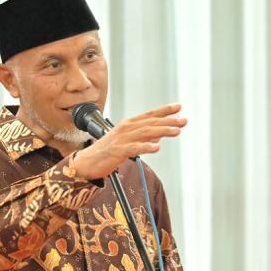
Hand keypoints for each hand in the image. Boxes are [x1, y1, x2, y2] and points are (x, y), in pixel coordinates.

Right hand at [72, 104, 186, 179]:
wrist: (86, 163)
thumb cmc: (106, 152)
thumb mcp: (127, 142)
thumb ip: (143, 138)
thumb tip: (158, 136)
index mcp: (128, 124)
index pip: (149, 114)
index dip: (164, 110)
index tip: (179, 107)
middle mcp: (126, 128)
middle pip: (151, 122)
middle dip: (169, 120)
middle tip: (184, 120)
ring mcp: (121, 139)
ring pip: (145, 132)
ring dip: (162, 131)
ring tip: (176, 131)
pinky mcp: (117, 151)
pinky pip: (134, 148)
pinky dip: (146, 147)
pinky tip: (157, 148)